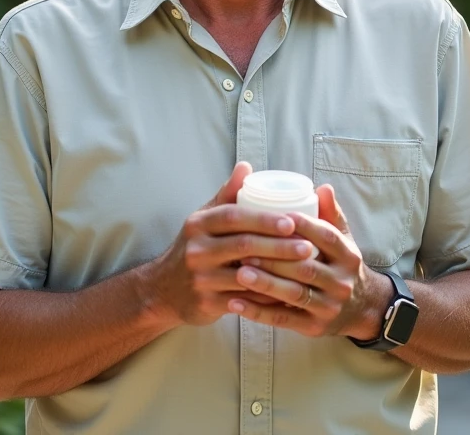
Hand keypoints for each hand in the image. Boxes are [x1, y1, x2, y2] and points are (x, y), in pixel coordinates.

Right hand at [150, 162, 315, 326]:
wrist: (163, 290)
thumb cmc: (194, 248)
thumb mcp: (204, 220)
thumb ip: (227, 195)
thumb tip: (246, 166)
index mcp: (199, 224)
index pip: (234, 217)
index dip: (264, 219)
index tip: (292, 221)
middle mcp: (197, 249)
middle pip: (243, 245)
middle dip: (278, 246)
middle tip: (307, 246)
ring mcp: (200, 278)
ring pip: (246, 276)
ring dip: (277, 274)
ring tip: (303, 271)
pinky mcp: (206, 303)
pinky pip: (243, 302)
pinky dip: (267, 298)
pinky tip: (288, 295)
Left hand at [229, 184, 392, 339]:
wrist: (363, 309)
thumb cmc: (342, 266)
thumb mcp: (344, 240)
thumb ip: (331, 215)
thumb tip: (322, 187)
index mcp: (348, 256)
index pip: (327, 237)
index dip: (303, 226)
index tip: (277, 216)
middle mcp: (341, 282)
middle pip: (306, 268)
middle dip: (274, 258)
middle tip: (244, 248)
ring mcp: (328, 307)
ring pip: (294, 294)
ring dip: (265, 284)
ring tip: (239, 272)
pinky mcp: (314, 327)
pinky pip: (283, 319)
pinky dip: (258, 312)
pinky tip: (236, 302)